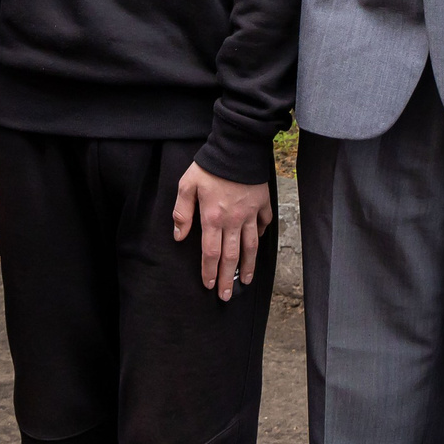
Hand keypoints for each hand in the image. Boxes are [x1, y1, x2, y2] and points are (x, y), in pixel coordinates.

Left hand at [172, 162, 273, 300]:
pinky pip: (264, 224)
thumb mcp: (187, 185)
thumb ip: (182, 212)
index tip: (209, 286)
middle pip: (231, 256)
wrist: (238, 147)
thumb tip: (179, 235)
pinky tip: (259, 243)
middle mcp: (233, 220)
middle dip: (227, 279)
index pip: (210, 253)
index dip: (209, 271)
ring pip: (250, 246)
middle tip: (226, 296)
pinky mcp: (263, 203)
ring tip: (246, 281)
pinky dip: (262, 235)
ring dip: (247, 266)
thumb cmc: (209, 166)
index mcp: (212, 218)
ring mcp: (250, 213)